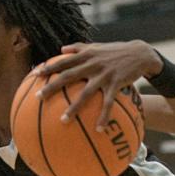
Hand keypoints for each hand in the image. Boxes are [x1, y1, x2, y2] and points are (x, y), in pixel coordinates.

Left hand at [37, 41, 158, 130]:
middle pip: (68, 76)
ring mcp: (104, 74)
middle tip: (38, 98)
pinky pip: (108, 103)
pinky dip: (104, 116)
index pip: (63, 61)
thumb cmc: (116, 51)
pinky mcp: (116, 84)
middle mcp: (92, 64)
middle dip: (52, 87)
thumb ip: (79, 47)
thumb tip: (61, 50)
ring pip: (85, 93)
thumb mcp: (97, 46)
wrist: (140, 53)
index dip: (48, 68)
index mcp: (86, 55)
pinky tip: (99, 129)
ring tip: (63, 121)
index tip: (34, 75)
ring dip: (74, 108)